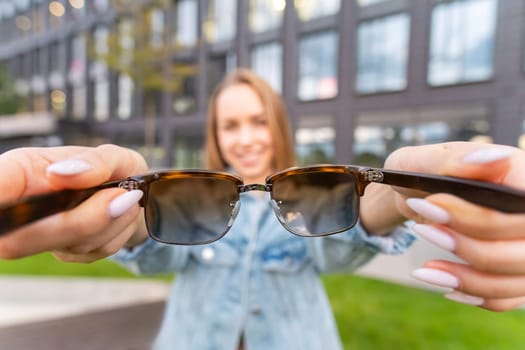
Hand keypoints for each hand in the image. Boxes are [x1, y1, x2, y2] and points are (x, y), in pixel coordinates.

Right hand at [0, 144, 148, 261]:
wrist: (137, 196)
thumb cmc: (116, 170)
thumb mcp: (114, 156)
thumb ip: (94, 161)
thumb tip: (62, 174)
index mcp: (19, 172)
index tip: (3, 205)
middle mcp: (22, 206)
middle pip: (21, 239)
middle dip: (82, 220)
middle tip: (125, 196)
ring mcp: (42, 234)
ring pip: (69, 244)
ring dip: (110, 222)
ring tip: (128, 197)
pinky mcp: (66, 251)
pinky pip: (92, 252)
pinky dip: (116, 234)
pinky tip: (122, 215)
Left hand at [385, 141, 524, 310]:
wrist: (413, 197)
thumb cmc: (418, 173)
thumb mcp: (420, 160)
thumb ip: (451, 160)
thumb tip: (487, 157)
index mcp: (518, 173)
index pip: (522, 204)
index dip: (481, 218)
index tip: (432, 207)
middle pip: (522, 247)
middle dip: (467, 246)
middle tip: (423, 230)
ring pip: (515, 277)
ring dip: (467, 277)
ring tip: (426, 267)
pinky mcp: (514, 272)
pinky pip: (506, 297)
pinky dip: (473, 293)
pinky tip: (443, 281)